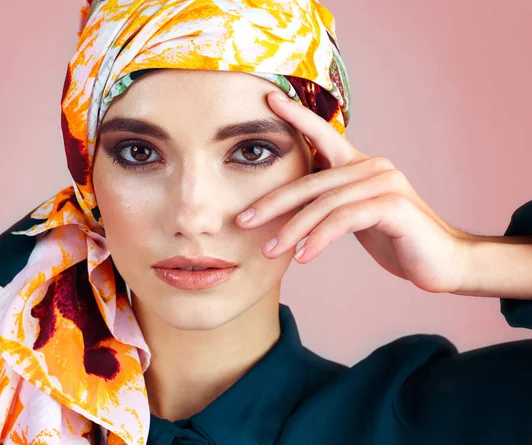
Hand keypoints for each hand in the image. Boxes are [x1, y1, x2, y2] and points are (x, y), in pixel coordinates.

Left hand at [235, 90, 471, 293]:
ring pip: (323, 204)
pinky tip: (303, 257)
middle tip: (244, 221)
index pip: (324, 135)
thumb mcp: (356, 218)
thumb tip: (291, 208)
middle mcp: (372, 167)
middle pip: (310, 182)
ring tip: (270, 251)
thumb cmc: (396, 240)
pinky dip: (318, 239)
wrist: (443, 262)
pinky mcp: (392, 205)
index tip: (269, 99)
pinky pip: (343, 220)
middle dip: (272, 203)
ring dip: (292, 231)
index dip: (297, 116)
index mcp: (360, 166)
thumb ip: (330, 205)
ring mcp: (384, 183)